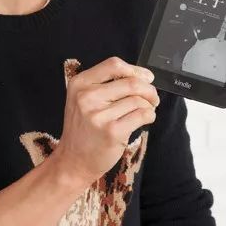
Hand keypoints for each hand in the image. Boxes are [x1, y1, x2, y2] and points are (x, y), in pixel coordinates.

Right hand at [50, 56, 158, 186]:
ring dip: (149, 105)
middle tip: (152, 98)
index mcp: (79, 84)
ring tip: (145, 112)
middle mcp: (87, 97)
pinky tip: (144, 120)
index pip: (114, 65)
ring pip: (139, 100)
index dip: (135, 70)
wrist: (73, 160)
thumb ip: (104, 85)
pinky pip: (142, 115)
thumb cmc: (83, 129)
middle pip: (131, 82)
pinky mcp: (112, 131)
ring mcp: (99, 115)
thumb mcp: (82, 100)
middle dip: (149, 90)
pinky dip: (149, 116)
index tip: (146, 77)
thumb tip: (141, 76)